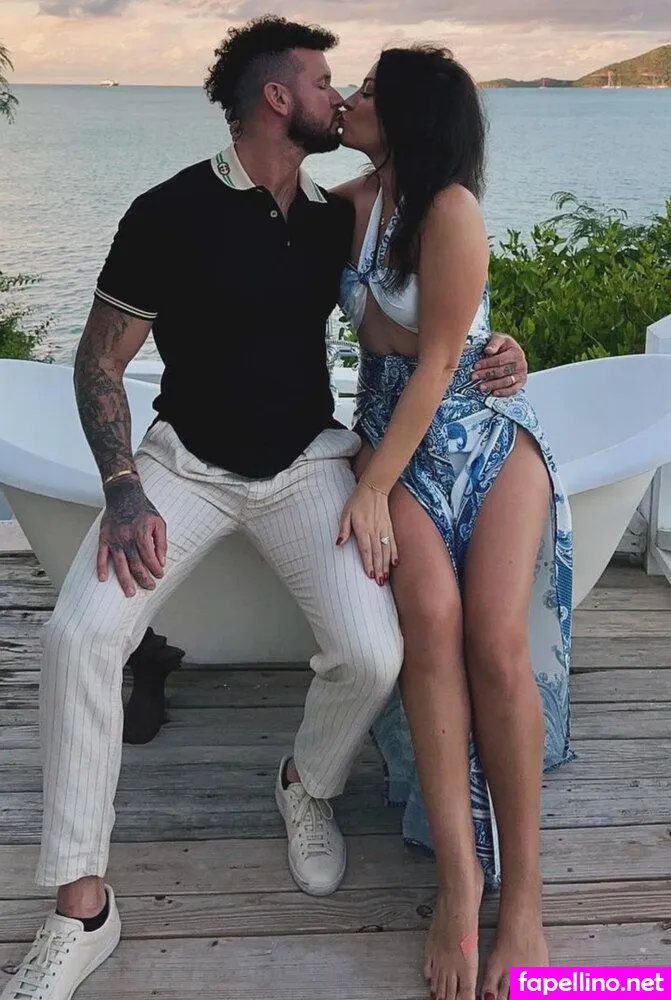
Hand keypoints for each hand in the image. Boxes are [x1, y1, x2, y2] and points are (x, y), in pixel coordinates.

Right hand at [97, 477, 166, 596]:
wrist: (123, 494)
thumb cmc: (142, 509)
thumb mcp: (159, 522)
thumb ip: (161, 543)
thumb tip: (161, 561)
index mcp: (142, 534)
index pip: (150, 558)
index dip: (155, 569)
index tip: (159, 575)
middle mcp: (127, 538)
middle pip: (136, 564)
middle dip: (143, 579)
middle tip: (149, 587)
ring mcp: (114, 539)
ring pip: (119, 564)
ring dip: (125, 580)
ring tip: (130, 592)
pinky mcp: (104, 538)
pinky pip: (101, 555)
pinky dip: (101, 568)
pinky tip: (103, 579)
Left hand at [337, 483, 397, 583]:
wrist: (374, 489)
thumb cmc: (357, 502)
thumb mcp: (345, 513)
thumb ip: (343, 530)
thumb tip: (338, 544)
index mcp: (363, 528)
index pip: (366, 549)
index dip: (368, 562)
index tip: (370, 574)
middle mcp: (375, 531)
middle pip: (377, 553)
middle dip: (378, 568)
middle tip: (379, 582)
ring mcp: (384, 530)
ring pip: (386, 550)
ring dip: (386, 565)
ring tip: (385, 578)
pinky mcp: (389, 527)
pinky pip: (393, 543)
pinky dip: (394, 553)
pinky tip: (395, 563)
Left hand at [471, 332, 527, 395]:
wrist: (510, 351)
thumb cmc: (502, 346)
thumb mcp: (498, 339)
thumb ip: (494, 343)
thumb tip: (488, 350)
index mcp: (516, 352)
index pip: (499, 360)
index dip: (486, 363)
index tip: (475, 366)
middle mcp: (521, 363)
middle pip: (501, 371)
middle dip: (486, 374)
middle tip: (474, 377)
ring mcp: (522, 374)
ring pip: (506, 381)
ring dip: (492, 385)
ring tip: (481, 387)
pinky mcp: (521, 383)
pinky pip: (513, 390)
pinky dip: (504, 393)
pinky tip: (494, 393)